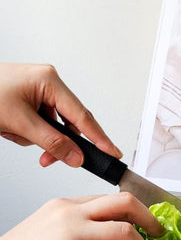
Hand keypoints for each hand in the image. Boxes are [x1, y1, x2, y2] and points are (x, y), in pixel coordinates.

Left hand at [0, 63, 121, 166]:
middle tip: (48, 158)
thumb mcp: (18, 122)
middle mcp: (48, 83)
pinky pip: (38, 121)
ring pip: (50, 124)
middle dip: (53, 140)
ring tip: (10, 132)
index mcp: (50, 81)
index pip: (82, 116)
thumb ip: (51, 142)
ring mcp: (37, 89)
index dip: (99, 137)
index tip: (113, 152)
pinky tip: (10, 129)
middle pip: (66, 121)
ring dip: (33, 136)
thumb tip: (75, 156)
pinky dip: (26, 131)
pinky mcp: (27, 97)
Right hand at [0, 193, 164, 239]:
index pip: (112, 198)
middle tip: (160, 235)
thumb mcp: (51, 233)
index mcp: (67, 205)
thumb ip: (83, 231)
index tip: (151, 224)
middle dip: (151, 220)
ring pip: (125, 232)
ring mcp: (70, 233)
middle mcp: (70, 212)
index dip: (138, 211)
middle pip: (125, 203)